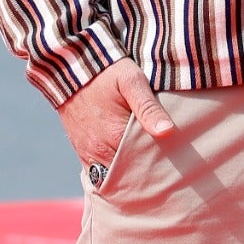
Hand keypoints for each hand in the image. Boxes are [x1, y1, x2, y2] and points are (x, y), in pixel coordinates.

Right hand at [60, 58, 174, 167]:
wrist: (70, 67)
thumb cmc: (106, 72)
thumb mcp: (132, 81)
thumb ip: (148, 107)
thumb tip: (167, 131)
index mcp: (116, 136)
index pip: (145, 163)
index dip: (160, 164)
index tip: (173, 163)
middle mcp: (100, 151)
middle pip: (129, 173)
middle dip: (145, 172)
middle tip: (163, 168)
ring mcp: (89, 153)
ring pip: (114, 175)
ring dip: (128, 174)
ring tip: (146, 167)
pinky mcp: (81, 151)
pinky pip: (99, 172)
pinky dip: (112, 171)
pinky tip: (126, 165)